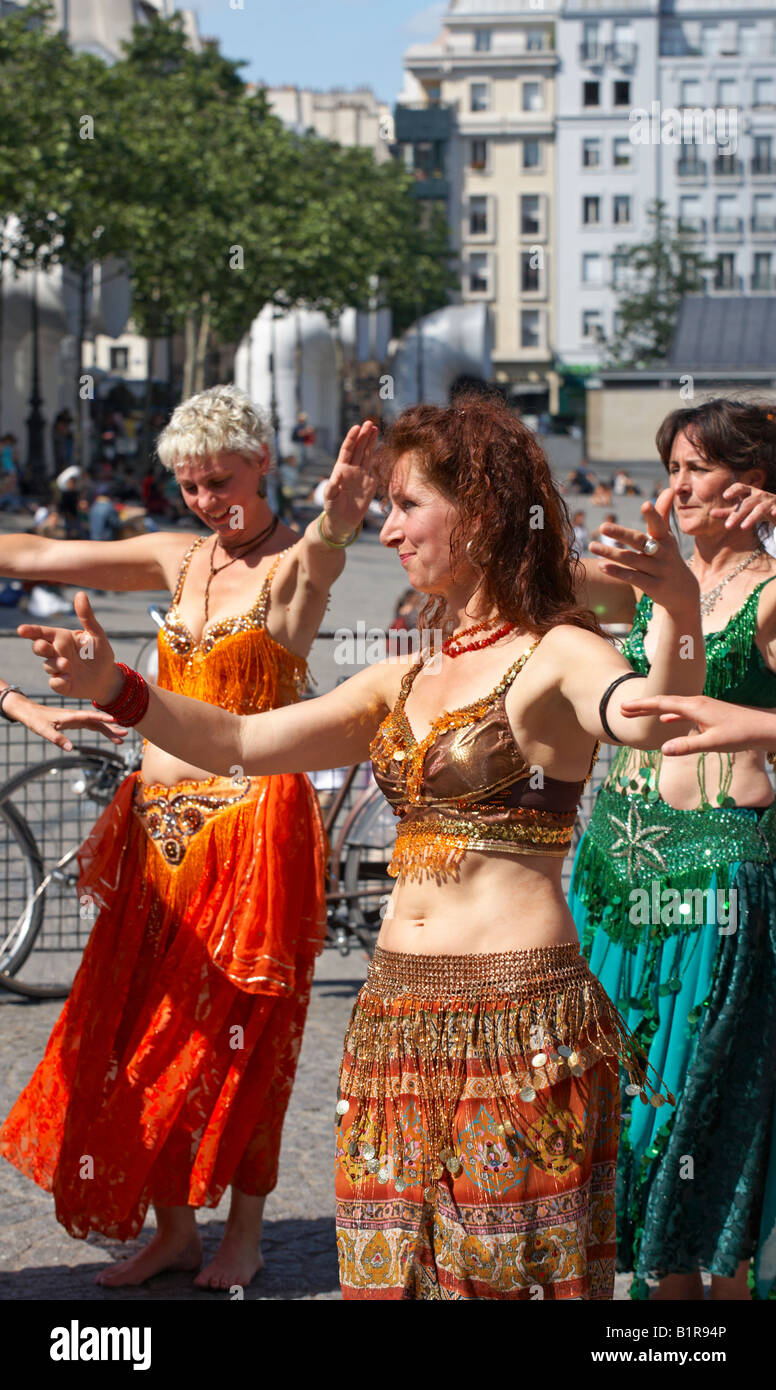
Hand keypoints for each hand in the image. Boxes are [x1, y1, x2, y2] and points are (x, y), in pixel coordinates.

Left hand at [1, 692, 127, 750]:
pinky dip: (100, 729)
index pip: (91, 716)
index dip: (103, 718)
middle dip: (111, 728)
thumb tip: (70, 749)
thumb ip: (57, 739)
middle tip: (125, 734)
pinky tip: (107, 733)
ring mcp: (76, 719)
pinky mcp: (75, 722)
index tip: (116, 720)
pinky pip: (91, 725)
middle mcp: (76, 716)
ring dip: (108, 730)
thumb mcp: (44, 731)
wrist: (29, 711)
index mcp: (71, 716)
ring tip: (120, 738)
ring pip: (96, 724)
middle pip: (97, 721)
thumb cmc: (35, 720)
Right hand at [18, 591, 121, 703]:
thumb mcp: (96, 634)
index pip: (42, 633)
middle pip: (39, 648)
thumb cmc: (100, 653)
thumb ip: (87, 616)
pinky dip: (59, 681)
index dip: (31, 631)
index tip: (21, 630)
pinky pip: (55, 683)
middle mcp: (56, 652)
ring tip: (67, 665)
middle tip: (44, 646)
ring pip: (48, 665)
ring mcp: (57, 669)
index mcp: (62, 638)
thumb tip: (80, 593)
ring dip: (56, 664)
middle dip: (39, 647)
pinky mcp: (62, 684)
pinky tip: (68, 679)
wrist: (107, 677)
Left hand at [320, 421, 378, 540]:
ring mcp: (362, 475)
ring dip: (371, 442)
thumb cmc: (333, 508)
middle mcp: (352, 469)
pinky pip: (375, 467)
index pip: (347, 450)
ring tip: (375, 428)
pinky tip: (380, 447)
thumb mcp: (330, 498)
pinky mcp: (371, 483)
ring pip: (368, 455)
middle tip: (369, 422)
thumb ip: (333, 487)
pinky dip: (378, 457)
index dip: (352, 439)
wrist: (342, 520)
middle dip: (364, 435)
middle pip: (359, 449)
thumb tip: (337, 475)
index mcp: (341, 470)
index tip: (356, 428)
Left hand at [588, 488, 698, 613]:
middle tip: (603, 526)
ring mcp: (658, 570)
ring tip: (592, 545)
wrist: (683, 592)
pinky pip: (632, 577)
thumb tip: (669, 489)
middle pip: (639, 541)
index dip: (653, 515)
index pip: (659, 524)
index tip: (645, 504)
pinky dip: (616, 571)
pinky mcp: (653, 586)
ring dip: (610, 553)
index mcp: (666, 539)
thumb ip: (663, 514)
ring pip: (631, 560)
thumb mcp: (668, 537)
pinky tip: (601, 565)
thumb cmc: (669, 558)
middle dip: (621, 534)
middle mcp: (663, 553)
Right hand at [619, 692, 772, 755]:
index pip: (662, 704)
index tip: (623, 707)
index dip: (641, 706)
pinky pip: (682, 712)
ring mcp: (702, 707)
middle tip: (622, 709)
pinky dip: (670, 715)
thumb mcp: (712, 743)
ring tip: (638, 714)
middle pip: (663, 703)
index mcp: (694, 707)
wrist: (762, 728)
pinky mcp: (708, 713)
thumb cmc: (739, 734)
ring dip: (654, 711)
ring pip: (672, 707)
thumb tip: (663, 749)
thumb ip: (688, 745)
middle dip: (642, 706)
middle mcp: (696, 703)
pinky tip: (666, 721)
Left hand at [710, 482, 775, 532]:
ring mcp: (770, 502)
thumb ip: (728, 512)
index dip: (734, 490)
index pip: (740, 487)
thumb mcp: (743, 510)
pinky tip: (773, 515)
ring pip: (760, 509)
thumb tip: (711, 513)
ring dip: (751, 518)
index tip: (725, 496)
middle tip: (727, 526)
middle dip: (737, 514)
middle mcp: (760, 495)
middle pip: (747, 503)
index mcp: (750, 493)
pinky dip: (775, 511)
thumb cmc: (758, 508)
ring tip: (743, 527)